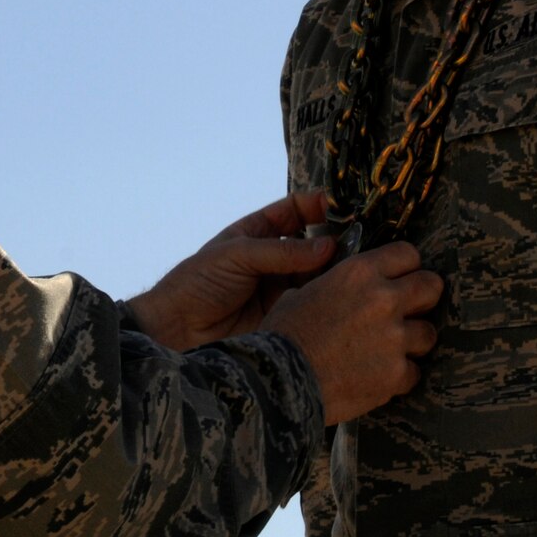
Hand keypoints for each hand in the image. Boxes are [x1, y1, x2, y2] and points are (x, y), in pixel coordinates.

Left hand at [124, 192, 335, 350]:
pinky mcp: (285, 315)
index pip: (295, 210)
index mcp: (257, 232)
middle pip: (313, 242)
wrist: (177, 331)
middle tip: (359, 240)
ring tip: (356, 267)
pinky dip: (329, 297)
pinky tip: (345, 293)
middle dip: (335, 239)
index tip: (342, 206)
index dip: (317, 205)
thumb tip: (328, 245)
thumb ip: (282, 251)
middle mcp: (273, 258)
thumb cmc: (198, 283)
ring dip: (336, 269)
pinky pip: (313, 302)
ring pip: (317, 273)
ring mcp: (281, 287)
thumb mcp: (237, 255)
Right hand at [261, 240, 442, 424]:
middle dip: (423, 298)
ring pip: (429, 333)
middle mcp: (384, 299)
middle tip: (408, 311)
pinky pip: (414, 372)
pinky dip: (400, 376)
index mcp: (360, 272)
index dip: (406, 267)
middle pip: (431, 286)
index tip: (401, 278)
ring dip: (413, 341)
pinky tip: (379, 377)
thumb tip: (342, 286)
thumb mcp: (303, 293)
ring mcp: (395, 338)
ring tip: (391, 349)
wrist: (280, 381)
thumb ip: (335, 285)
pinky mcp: (397, 373)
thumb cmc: (283, 336)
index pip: (408, 253)